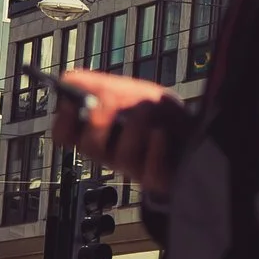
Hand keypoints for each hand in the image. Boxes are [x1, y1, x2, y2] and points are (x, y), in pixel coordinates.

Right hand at [55, 71, 187, 195]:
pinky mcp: (157, 179)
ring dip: (133, 128)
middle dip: (98, 122)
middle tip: (108, 100)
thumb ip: (97, 85)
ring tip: (146, 109)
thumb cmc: (157, 113)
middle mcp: (109, 153)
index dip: (63, 121)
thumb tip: (66, 79)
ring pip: (120, 157)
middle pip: (89, 147)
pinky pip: (150, 171)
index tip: (71, 102)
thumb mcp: (127, 91)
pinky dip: (155, 149)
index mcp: (97, 133)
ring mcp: (133, 168)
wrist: (195, 130)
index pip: (65, 135)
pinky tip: (161, 133)